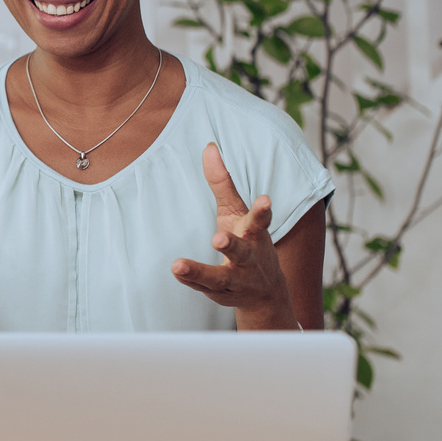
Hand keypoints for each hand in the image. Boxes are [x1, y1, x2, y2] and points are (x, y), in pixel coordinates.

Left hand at [172, 143, 295, 329]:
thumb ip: (222, 183)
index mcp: (254, 233)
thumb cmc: (247, 240)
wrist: (265, 292)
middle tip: (218, 238)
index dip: (262, 210)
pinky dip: (191, 280)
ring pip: (219, 278)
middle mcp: (248, 257)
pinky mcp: (220, 293)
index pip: (260, 220)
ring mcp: (236, 279)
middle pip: (241, 251)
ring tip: (178, 265)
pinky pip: (204, 288)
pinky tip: (176, 271)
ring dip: (200, 272)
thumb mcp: (236, 212)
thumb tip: (209, 147)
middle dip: (231, 245)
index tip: (265, 199)